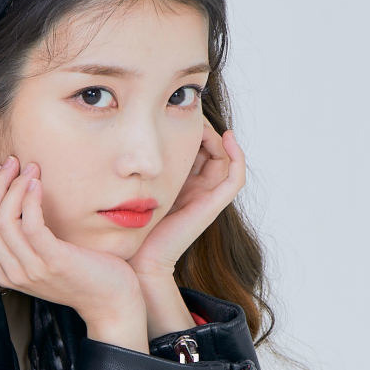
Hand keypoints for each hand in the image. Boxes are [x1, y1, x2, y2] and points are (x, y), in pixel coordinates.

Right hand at [0, 155, 144, 324]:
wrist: (111, 300)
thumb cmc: (82, 272)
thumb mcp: (44, 256)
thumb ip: (25, 237)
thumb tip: (15, 193)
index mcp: (3, 270)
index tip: (4, 170)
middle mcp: (11, 272)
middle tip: (13, 162)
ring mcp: (31, 270)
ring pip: (3, 219)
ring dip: (14, 186)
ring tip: (31, 169)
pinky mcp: (53, 262)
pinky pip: (30, 224)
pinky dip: (30, 199)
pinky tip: (39, 184)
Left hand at [128, 122, 246, 283]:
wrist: (139, 256)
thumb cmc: (133, 224)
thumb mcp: (138, 182)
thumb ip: (143, 164)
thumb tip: (138, 133)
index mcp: (183, 183)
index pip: (197, 148)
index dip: (192, 128)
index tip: (176, 113)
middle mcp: (198, 189)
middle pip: (212, 150)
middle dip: (204, 129)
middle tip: (192, 114)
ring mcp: (208, 197)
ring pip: (225, 159)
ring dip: (218, 137)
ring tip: (203, 124)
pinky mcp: (214, 205)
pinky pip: (235, 177)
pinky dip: (236, 156)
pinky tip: (226, 137)